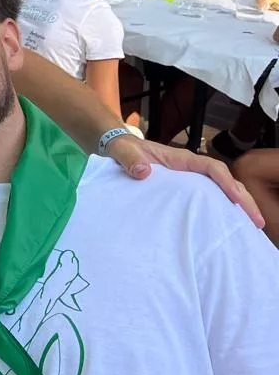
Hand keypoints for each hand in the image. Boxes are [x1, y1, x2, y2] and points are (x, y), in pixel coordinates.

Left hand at [105, 137, 263, 228]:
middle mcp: (190, 168)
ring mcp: (189, 178)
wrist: (117, 148)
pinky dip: (223, 209)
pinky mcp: (185, 189)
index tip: (237, 199)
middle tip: (257, 222)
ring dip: (238, 205)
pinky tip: (228, 225)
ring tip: (251, 227)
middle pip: (224, 180)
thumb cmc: (122, 149)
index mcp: (180, 159)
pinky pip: (209, 197)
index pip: (211, 168)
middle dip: (243, 199)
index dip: (226, 182)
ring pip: (221, 189)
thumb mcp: (122, 152)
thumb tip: (143, 172)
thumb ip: (130, 159)